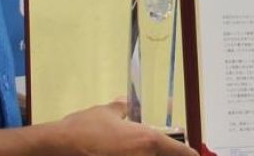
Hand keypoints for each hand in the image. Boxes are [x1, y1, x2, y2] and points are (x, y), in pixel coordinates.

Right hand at [57, 100, 196, 154]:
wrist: (59, 148)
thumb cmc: (84, 129)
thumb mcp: (105, 112)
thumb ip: (120, 108)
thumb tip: (125, 102)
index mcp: (147, 141)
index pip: (182, 153)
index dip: (190, 154)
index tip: (194, 154)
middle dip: (167, 154)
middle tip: (156, 149)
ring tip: (133, 149)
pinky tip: (119, 152)